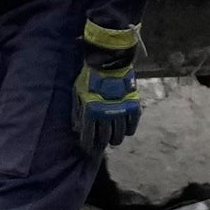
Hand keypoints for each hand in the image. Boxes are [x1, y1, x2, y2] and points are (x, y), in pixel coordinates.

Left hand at [73, 18, 142, 148]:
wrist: (110, 61)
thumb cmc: (90, 76)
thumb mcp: (78, 92)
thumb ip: (77, 111)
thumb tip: (76, 128)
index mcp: (91, 111)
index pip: (89, 137)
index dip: (87, 145)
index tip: (87, 148)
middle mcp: (106, 114)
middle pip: (105, 139)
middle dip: (101, 146)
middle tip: (99, 147)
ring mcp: (121, 111)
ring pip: (119, 136)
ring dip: (114, 139)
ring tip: (112, 139)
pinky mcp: (133, 106)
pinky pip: (132, 126)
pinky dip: (128, 130)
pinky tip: (124, 130)